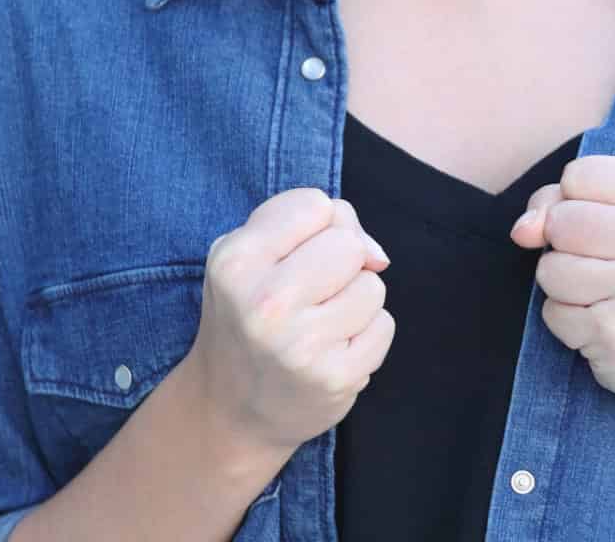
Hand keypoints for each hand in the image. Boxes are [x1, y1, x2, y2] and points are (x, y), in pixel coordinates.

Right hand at [187, 188, 395, 452]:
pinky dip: (366, 337)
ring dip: (355, 304)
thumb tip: (377, 256)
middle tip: (307, 298)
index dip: (315, 228)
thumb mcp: (253, 255)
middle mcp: (264, 303)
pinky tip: (330, 353)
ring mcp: (299, 344)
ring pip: (372, 286)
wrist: (230, 409)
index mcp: (235, 261)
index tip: (290, 259)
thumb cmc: (250, 315)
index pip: (316, 204)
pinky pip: (384, 327)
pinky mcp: (334, 377)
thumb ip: (315, 224)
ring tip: (316, 328)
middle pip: (349, 245)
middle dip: (340, 266)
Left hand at [511, 155, 614, 423]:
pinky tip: (605, 324)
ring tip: (607, 296)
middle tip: (609, 266)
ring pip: (549, 268)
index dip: (577, 200)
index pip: (580, 173)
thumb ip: (569, 203)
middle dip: (567, 245)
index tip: (608, 226)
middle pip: (560, 219)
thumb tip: (523, 229)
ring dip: (564, 286)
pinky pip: (553, 312)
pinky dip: (569, 322)